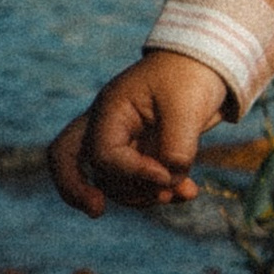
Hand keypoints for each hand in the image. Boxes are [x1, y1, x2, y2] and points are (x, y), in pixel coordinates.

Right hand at [48, 50, 232, 217]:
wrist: (206, 63)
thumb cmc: (190, 74)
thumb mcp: (187, 107)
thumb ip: (178, 147)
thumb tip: (171, 181)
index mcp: (111, 109)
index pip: (103, 154)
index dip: (133, 172)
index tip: (165, 176)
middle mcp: (107, 125)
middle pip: (67, 159)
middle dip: (76, 189)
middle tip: (97, 211)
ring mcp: (121, 139)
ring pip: (112, 181)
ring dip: (144, 195)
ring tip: (183, 192)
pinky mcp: (141, 151)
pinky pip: (139, 182)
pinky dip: (162, 192)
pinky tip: (190, 193)